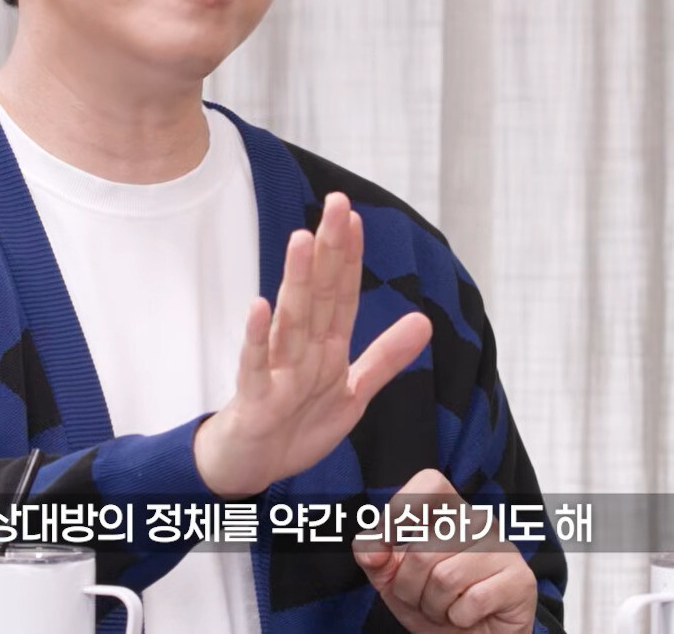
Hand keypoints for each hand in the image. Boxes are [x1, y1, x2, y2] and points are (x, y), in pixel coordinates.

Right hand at [192, 192, 432, 498]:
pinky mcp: (255, 398)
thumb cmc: (294, 426)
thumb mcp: (352, 393)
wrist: (248, 469)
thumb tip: (425, 321)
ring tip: (302, 240)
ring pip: (289, 321)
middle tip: (336, 203)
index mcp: (326, 348)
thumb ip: (385, 358)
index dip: (350, 256)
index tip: (356, 215)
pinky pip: (255, 365)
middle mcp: (301, 351)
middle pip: (317, 294)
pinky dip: (257, 338)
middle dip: (328, 250)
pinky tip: (259, 307)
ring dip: (295, 281)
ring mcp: (276, 372)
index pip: (342, 294)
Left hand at [353, 469, 539, 632]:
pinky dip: (460, 618)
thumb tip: (370, 548)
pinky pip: (472, 601)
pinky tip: (468, 616)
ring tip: (445, 608)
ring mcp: (503, 548)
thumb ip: (373, 555)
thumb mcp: (393, 578)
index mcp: (449, 512)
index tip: (384, 542)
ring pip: (445, 577)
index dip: (401, 509)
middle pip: (422, 550)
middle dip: (410, 588)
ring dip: (434, 606)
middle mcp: (478, 522)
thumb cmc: (435, 601)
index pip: (430, 483)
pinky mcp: (520, 579)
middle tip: (424, 598)